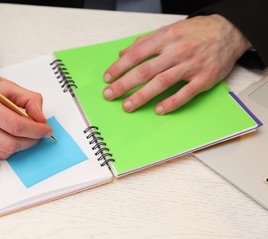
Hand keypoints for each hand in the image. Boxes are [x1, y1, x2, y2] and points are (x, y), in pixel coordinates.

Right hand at [0, 46, 52, 157]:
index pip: (16, 125)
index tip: (46, 129)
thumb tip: (41, 118)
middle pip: (11, 144)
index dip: (36, 130)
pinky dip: (6, 146)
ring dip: (20, 145)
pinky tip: (9, 134)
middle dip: (31, 141)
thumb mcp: (4, 83)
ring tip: (25, 133)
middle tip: (39, 133)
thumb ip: (28, 99)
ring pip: (3, 152)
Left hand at [103, 14, 251, 113]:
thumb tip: (123, 54)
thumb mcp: (168, 30)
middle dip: (124, 84)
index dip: (119, 67)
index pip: (136, 55)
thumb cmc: (196, 32)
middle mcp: (176, 51)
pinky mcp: (204, 78)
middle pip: (145, 70)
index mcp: (165, 38)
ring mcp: (191, 66)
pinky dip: (171, 103)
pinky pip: (185, 93)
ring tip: (127, 105)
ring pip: (162, 83)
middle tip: (110, 94)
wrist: (229, 31)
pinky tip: (158, 110)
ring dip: (142, 96)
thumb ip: (144, 42)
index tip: (108, 78)